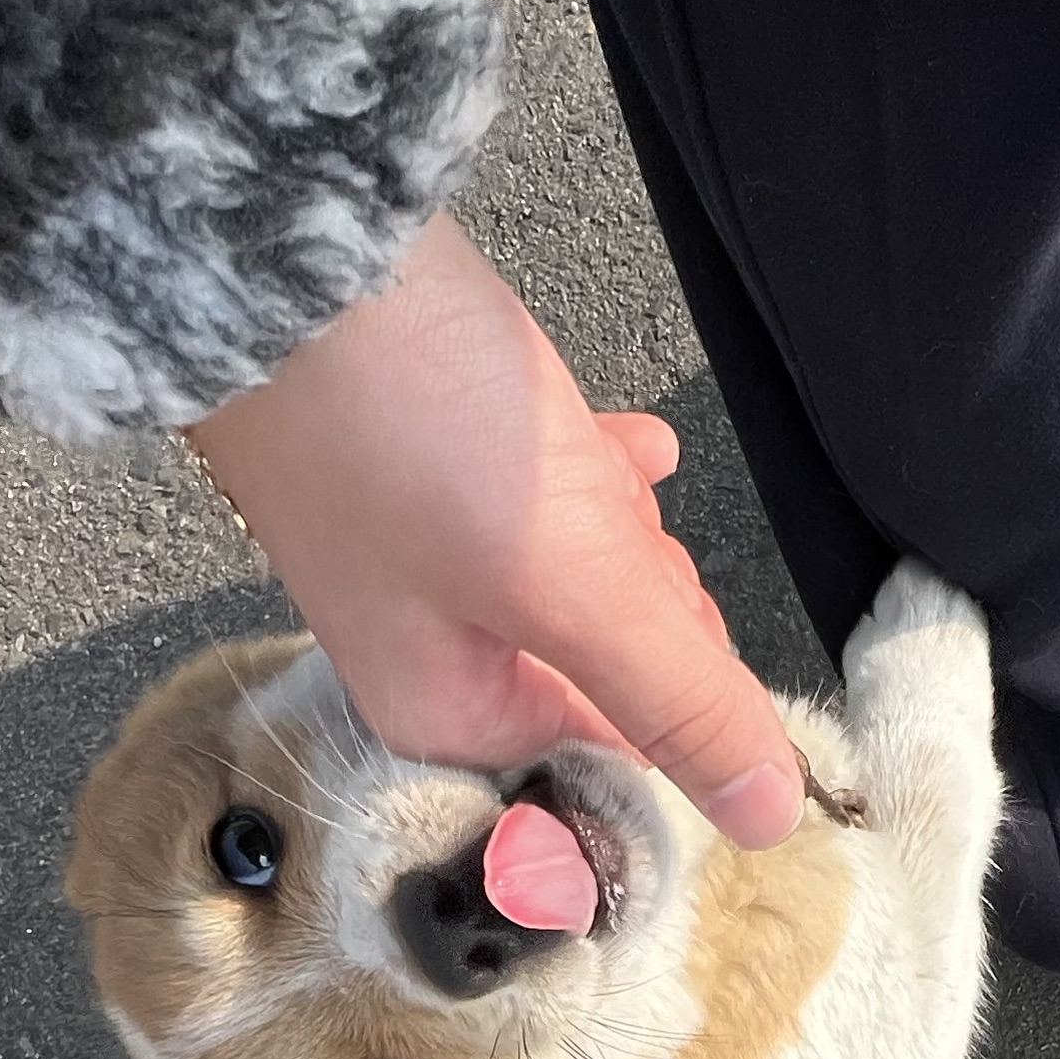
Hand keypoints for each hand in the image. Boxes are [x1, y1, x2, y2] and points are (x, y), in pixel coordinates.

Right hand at [184, 215, 802, 846]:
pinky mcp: (433, 476)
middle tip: (591, 518)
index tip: (657, 606)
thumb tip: (767, 813)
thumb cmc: (407, 417)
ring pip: (588, 573)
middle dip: (634, 586)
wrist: (291, 245)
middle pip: (608, 661)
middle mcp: (430, 659)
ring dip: (614, 519)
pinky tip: (620, 436)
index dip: (670, 682)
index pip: (617, 752)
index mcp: (444, 720)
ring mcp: (428, 564)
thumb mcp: (573, 579)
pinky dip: (592, 468)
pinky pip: (551, 498)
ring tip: (572, 458)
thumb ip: (677, 699)